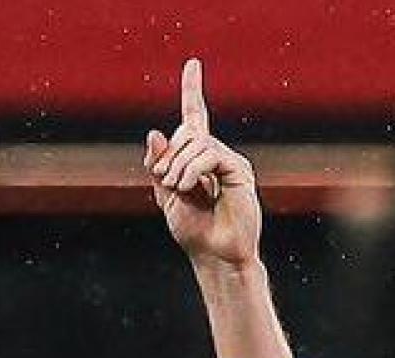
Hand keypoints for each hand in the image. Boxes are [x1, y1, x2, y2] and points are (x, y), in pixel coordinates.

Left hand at [145, 59, 261, 268]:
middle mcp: (216, 156)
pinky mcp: (239, 171)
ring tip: (177, 189)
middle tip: (165, 181)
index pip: (195, 119)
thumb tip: (155, 132)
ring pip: (196, 142)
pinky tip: (188, 187)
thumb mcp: (167, 197)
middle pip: (187, 132)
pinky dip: (192, 169)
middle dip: (169, 154)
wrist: (215, 256)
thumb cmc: (194, 233)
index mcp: (198, 161)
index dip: (192, 91)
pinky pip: (209, 155)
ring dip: (178, 165)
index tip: (193, 64)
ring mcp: (229, 161)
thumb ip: (159, 167)